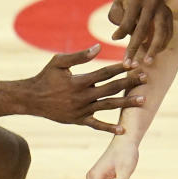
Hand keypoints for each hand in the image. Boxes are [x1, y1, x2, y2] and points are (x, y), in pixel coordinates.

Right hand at [26, 44, 145, 132]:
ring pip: (108, 106)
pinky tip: (122, 130)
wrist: (31, 99)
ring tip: (143, 100)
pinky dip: (109, 128)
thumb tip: (99, 48)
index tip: (134, 63)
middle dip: (129, 83)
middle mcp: (83, 96)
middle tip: (146, 78)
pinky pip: (96, 125)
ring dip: (126, 103)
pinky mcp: (78, 120)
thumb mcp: (59, 62)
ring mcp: (82, 110)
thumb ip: (79, 56)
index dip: (120, 68)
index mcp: (80, 81)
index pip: (105, 73)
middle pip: (112, 88)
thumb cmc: (45, 77)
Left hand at [107, 0, 172, 66]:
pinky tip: (153, 54)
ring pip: (160, 32)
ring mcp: (163, 8)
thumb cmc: (123, 3)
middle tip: (131, 63)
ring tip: (146, 62)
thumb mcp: (116, 9)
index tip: (113, 41)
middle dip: (136, 47)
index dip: (121, 32)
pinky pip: (168, 33)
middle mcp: (152, 1)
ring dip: (154, 50)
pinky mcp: (170, 14)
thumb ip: (118, 22)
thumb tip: (119, 38)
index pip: (128, 20)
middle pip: (144, 28)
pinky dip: (162, 45)